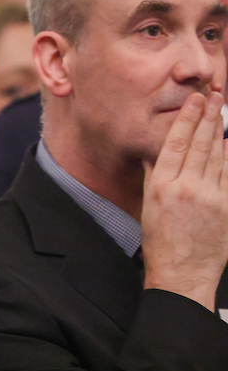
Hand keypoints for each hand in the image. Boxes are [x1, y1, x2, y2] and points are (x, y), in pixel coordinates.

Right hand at [141, 91, 227, 311]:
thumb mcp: (149, 206)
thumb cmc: (162, 243)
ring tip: (221, 113)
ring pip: (219, 156)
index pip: (177, 143)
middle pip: (201, 144)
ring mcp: (211, 198)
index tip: (194, 101)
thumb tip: (156, 152)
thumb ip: (154, 176)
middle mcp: (187, 189)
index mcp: (163, 187)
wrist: (182, 273)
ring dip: (221, 132)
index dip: (187, 119)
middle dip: (208, 117)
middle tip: (213, 97)